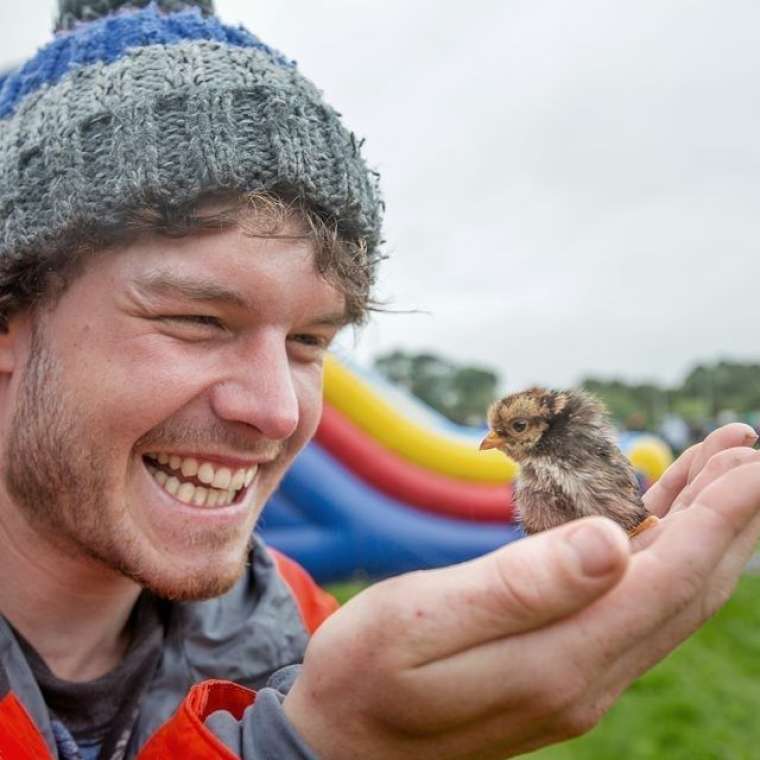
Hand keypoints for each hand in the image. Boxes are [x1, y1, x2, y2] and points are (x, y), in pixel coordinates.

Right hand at [283, 424, 759, 759]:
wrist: (343, 747)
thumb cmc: (367, 672)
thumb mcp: (425, 620)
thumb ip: (520, 586)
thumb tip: (616, 541)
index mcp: (560, 661)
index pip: (666, 579)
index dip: (715, 517)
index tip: (750, 461)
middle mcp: (587, 676)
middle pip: (683, 589)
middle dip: (724, 517)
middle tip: (745, 449)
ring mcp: (577, 677)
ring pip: (663, 597)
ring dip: (698, 533)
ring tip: (720, 471)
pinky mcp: (559, 669)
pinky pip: (629, 607)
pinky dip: (656, 556)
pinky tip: (653, 524)